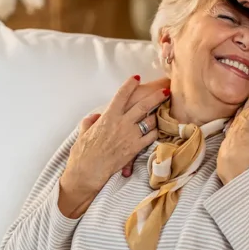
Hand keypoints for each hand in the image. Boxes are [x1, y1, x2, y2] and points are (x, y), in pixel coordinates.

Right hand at [59, 76, 168, 217]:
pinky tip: (156, 131)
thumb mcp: (83, 133)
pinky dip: (155, 132)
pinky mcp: (136, 148)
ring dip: (156, 116)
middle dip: (156, 96)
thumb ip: (90, 122)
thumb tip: (95, 117)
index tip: (136, 78)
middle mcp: (121, 123)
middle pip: (143, 105)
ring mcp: (130, 135)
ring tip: (161, 113)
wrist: (89, 170)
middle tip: (165, 91)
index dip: (130, 85)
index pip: (121, 96)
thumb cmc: (83, 153)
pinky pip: (151, 137)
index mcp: (108, 117)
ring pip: (150, 121)